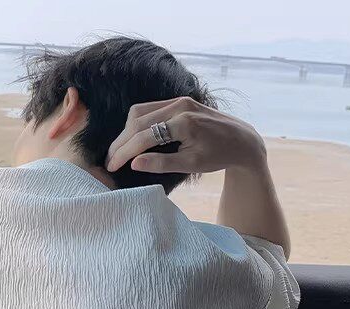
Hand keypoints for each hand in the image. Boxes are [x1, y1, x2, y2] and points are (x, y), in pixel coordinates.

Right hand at [106, 97, 266, 174]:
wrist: (241, 140)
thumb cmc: (218, 156)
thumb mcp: (191, 164)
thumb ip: (162, 163)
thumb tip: (134, 164)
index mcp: (184, 123)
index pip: (144, 137)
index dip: (124, 153)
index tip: (111, 167)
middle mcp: (179, 106)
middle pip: (137, 121)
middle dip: (120, 143)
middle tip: (109, 161)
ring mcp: (179, 101)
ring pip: (140, 112)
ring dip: (125, 132)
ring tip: (118, 151)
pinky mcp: (179, 101)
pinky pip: (149, 109)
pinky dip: (136, 124)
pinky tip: (132, 139)